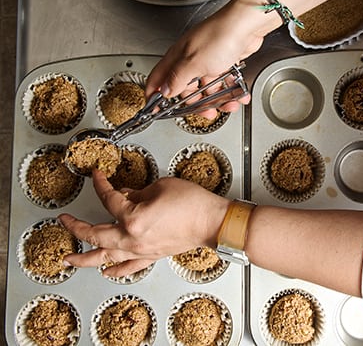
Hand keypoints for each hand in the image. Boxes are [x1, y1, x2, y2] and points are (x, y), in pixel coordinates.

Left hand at [58, 170, 229, 276]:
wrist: (212, 221)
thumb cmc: (193, 204)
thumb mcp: (161, 186)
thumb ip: (138, 191)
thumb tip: (126, 196)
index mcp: (133, 217)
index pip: (109, 198)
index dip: (100, 184)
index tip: (97, 176)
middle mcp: (132, 238)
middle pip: (95, 234)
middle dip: (75, 227)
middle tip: (65, 220)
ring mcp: (141, 250)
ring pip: (105, 258)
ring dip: (84, 258)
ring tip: (69, 259)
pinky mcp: (151, 256)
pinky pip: (128, 267)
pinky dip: (115, 271)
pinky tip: (106, 272)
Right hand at [146, 6, 263, 104]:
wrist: (247, 24)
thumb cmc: (220, 35)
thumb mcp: (194, 63)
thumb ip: (178, 79)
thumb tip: (164, 91)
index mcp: (178, 57)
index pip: (158, 78)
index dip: (155, 95)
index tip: (156, 109)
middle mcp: (191, 58)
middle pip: (186, 87)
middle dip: (196, 103)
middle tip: (206, 112)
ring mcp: (209, 59)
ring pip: (209, 86)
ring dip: (219, 98)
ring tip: (228, 104)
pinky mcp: (226, 60)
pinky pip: (225, 80)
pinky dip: (233, 90)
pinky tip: (239, 94)